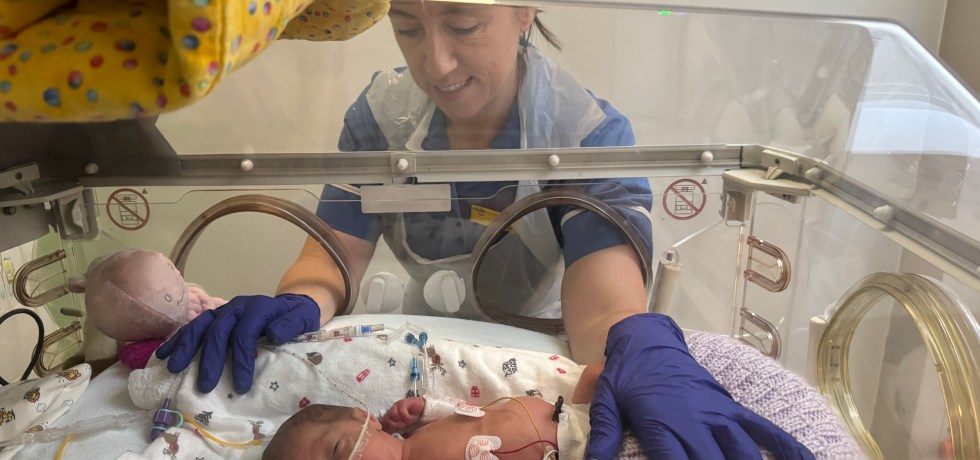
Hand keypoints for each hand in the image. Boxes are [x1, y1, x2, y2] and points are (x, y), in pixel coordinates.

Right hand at [155, 294, 319, 393]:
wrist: (292, 303)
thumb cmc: (297, 317)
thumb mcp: (302, 319)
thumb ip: (290, 325)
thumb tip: (273, 333)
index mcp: (259, 308)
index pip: (244, 335)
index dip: (241, 361)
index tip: (241, 387)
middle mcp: (238, 307)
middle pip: (219, 332)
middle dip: (210, 360)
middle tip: (205, 386)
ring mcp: (224, 310)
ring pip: (201, 326)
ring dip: (186, 347)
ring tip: (174, 368)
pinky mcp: (216, 316)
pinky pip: (194, 325)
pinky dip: (178, 339)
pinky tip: (164, 354)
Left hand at [381, 397, 424, 432]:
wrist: (424, 409)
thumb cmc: (413, 418)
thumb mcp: (404, 426)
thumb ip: (397, 429)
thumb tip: (391, 439)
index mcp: (390, 417)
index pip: (383, 423)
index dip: (387, 429)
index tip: (394, 433)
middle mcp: (392, 410)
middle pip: (385, 419)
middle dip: (393, 426)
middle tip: (402, 427)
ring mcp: (397, 406)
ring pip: (392, 415)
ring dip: (400, 421)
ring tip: (407, 423)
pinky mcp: (403, 402)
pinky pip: (401, 411)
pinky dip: (406, 417)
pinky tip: (411, 419)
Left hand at [587, 314, 813, 459]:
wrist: (647, 341)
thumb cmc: (625, 376)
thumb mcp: (607, 405)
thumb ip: (604, 438)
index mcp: (664, 426)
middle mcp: (697, 423)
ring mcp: (720, 415)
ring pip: (745, 455)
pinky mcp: (732, 408)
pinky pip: (765, 429)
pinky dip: (788, 447)